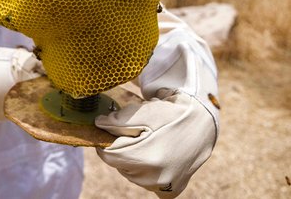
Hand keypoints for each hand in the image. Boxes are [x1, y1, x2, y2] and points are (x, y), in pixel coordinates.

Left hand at [95, 9, 219, 197]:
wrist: (203, 122)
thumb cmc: (172, 113)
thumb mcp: (144, 111)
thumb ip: (117, 120)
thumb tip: (98, 124)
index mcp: (147, 157)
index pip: (109, 155)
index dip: (105, 141)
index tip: (109, 130)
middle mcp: (156, 177)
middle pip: (120, 165)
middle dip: (120, 149)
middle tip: (134, 133)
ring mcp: (165, 186)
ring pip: (132, 175)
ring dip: (133, 161)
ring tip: (147, 142)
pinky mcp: (172, 190)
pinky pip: (149, 184)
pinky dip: (147, 172)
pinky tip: (155, 156)